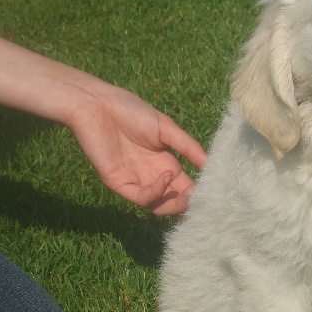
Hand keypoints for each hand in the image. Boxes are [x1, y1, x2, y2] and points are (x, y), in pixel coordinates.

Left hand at [67, 84, 206, 214]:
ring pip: (158, 206)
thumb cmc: (131, 111)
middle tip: (201, 198)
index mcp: (165, 163)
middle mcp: (151, 176)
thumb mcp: (166, 128)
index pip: (185, 187)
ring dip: (174, 204)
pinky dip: (156, 192)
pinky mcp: (119, 183)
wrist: (97, 105)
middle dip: (188, 204)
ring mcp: (135, 181)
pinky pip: (141, 197)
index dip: (198, 192)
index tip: (214, 192)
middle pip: (173, 202)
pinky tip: (165, 177)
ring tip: (187, 193)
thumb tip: (210, 164)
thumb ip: (188, 146)